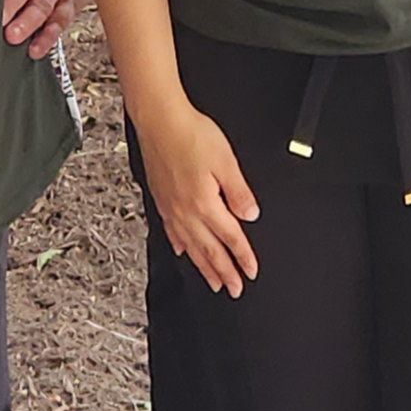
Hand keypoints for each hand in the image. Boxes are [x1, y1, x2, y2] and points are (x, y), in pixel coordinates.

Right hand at [131, 100, 259, 295]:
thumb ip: (239, 192)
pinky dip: (180, 247)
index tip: (251, 272)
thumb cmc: (191, 135)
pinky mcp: (161, 199)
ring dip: (204, 267)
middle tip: (234, 289)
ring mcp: (171, 208)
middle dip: (224, 273)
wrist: (159, 120)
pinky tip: (183, 252)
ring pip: (191, 247)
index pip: (230, 237)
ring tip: (213, 282)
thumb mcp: (226, 161)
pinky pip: (172, 233)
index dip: (243, 257)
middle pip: (209, 250)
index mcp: (205, 203)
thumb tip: (250, 215)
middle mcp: (186, 211)